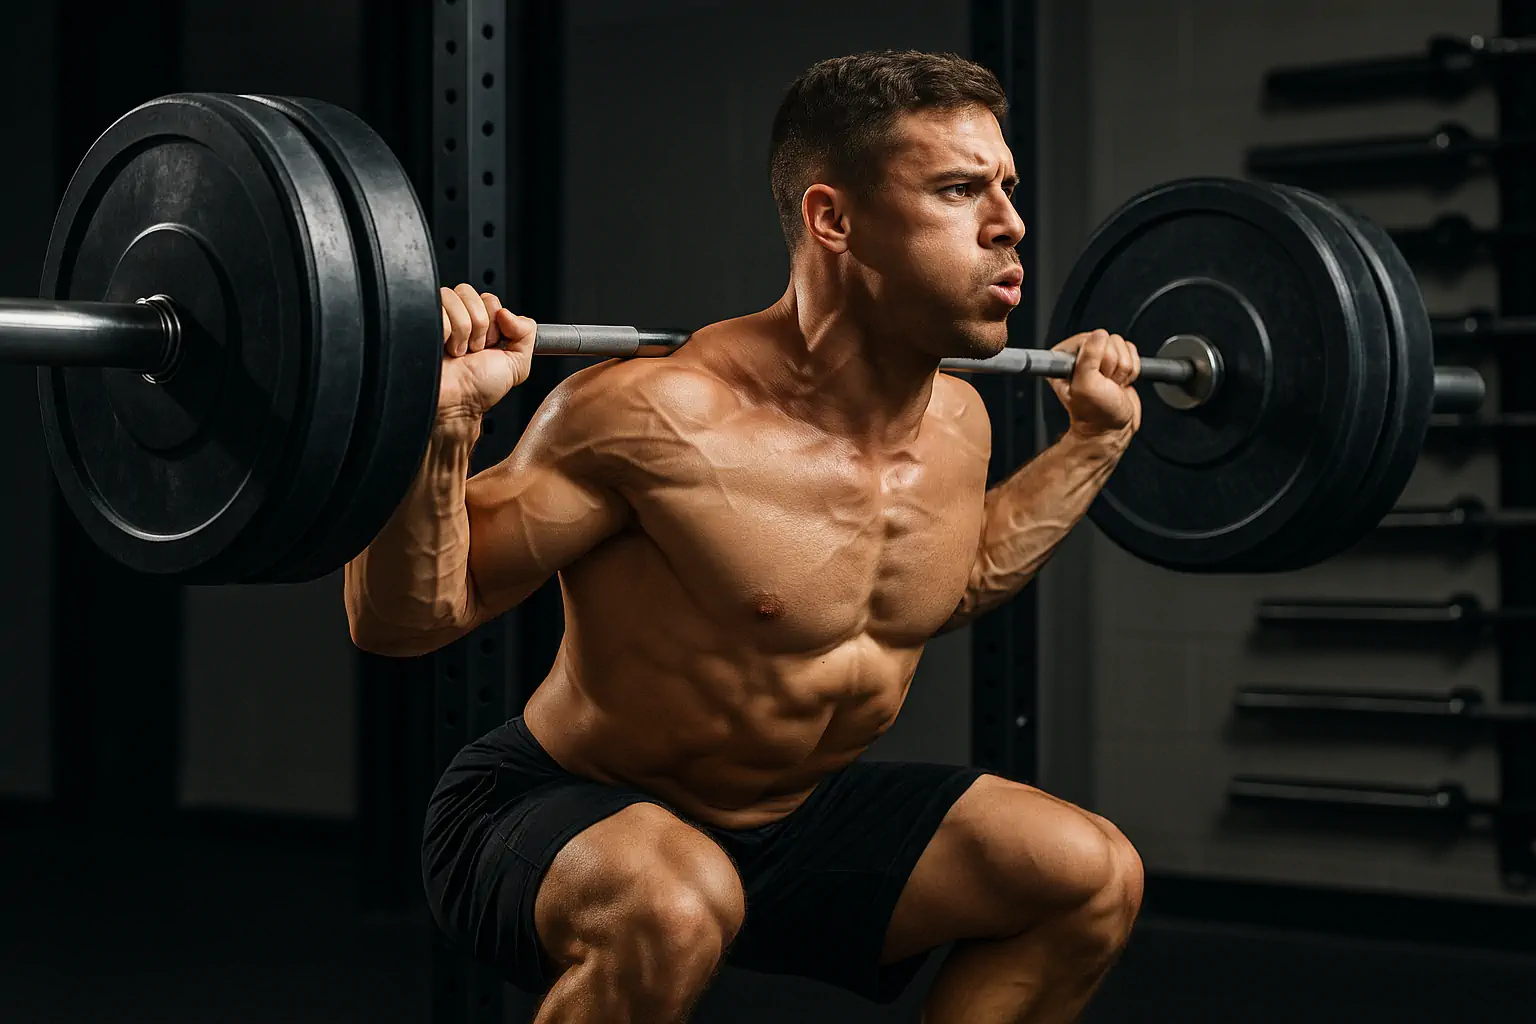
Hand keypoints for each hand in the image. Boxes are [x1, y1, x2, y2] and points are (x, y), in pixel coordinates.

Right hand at [438, 284, 536, 417]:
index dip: (493, 322)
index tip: (490, 345)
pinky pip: (436, 310)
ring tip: (459, 351)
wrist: (456, 404)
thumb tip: (508, 313)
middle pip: (469, 293)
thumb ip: (527, 333)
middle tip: (473, 350)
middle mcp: (458, 317)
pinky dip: (444, 333)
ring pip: (452, 298)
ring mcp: (437, 317)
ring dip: (461, 332)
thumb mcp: (517, 363)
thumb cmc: (479, 389)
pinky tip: (443, 348)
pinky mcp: (419, 320)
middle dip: (478, 326)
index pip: (488, 298)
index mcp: (481, 322)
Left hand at [1047, 329, 1141, 442]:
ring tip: (1111, 386)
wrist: (1113, 429)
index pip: (1087, 338)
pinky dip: (1131, 371)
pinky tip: (1119, 383)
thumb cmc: (1096, 415)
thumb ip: (1089, 357)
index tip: (1094, 375)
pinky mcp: (1116, 362)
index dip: (1096, 356)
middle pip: (1107, 342)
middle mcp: (1080, 357)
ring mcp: (1099, 359)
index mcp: (1064, 360)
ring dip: (1121, 371)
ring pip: (1121, 346)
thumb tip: (1098, 335)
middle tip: (1104, 384)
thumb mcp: (1086, 385)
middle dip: (1111, 366)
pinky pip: (1132, 352)